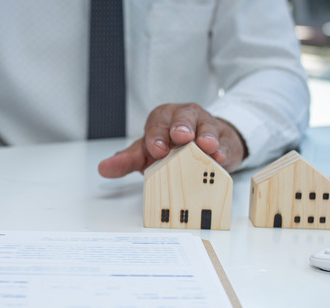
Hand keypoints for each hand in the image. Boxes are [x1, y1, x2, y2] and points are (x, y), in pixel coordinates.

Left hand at [98, 102, 246, 177]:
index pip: (158, 123)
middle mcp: (185, 118)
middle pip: (184, 116)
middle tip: (181, 137)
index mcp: (163, 119)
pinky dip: (223, 150)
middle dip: (182, 126)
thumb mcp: (147, 153)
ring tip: (205, 146)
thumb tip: (104, 168)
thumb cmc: (172, 148)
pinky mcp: (224, 141)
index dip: (157, 135)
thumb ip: (127, 160)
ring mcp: (207, 127)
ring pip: (207, 126)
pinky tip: (220, 157)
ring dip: (206, 136)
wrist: (202, 147)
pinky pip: (225, 143)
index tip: (157, 149)